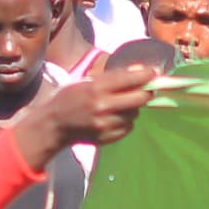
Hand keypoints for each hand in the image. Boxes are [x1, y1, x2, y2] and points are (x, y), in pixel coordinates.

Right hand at [19, 56, 158, 160]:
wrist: (54, 125)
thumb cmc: (70, 98)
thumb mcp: (87, 81)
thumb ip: (113, 77)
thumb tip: (139, 70)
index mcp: (96, 88)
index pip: (128, 79)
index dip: (145, 75)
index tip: (154, 72)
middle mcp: (102, 107)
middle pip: (139, 99)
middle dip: (146, 93)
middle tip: (146, 90)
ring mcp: (105, 124)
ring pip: (134, 114)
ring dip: (133, 108)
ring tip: (120, 105)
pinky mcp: (108, 137)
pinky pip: (128, 127)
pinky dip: (126, 121)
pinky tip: (114, 117)